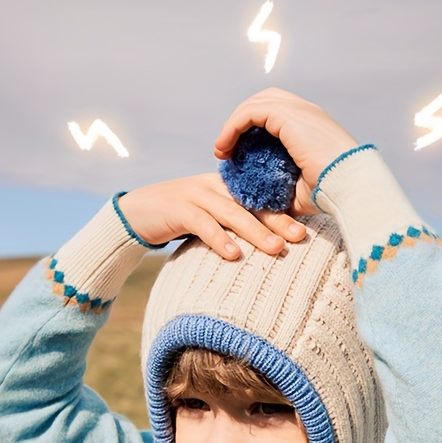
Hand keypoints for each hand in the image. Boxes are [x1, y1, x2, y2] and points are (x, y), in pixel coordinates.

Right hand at [117, 173, 305, 260]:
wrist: (136, 213)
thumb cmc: (179, 219)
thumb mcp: (209, 216)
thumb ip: (233, 222)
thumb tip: (267, 241)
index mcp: (225, 186)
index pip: (258, 198)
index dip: (282, 212)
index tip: (305, 230)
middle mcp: (213, 186)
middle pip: (250, 204)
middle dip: (277, 220)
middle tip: (300, 237)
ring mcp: (195, 195)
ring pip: (231, 213)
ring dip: (255, 231)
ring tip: (276, 248)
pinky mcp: (178, 209)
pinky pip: (203, 224)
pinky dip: (219, 239)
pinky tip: (234, 255)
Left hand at [213, 88, 358, 214]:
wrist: (351, 186)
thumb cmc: (331, 193)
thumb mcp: (300, 191)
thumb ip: (281, 189)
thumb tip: (263, 205)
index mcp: (311, 125)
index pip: (276, 112)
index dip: (253, 127)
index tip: (237, 153)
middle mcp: (306, 111)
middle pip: (264, 100)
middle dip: (242, 121)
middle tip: (227, 148)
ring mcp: (298, 110)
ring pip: (255, 104)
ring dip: (233, 125)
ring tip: (222, 150)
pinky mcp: (289, 116)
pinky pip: (251, 113)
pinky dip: (233, 127)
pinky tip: (225, 148)